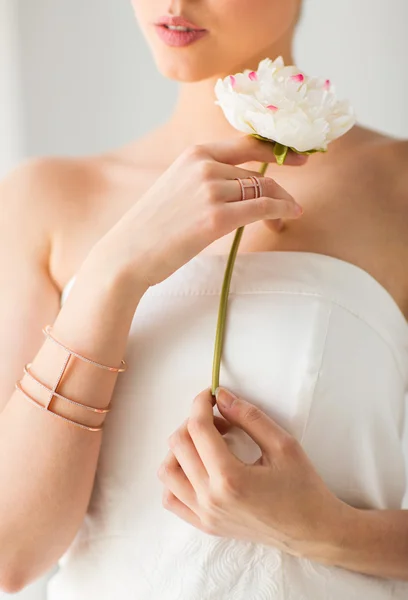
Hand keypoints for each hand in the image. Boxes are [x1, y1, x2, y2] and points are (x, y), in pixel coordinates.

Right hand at [98, 136, 305, 289]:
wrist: (126, 254)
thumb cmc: (151, 228)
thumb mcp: (176, 188)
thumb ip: (205, 179)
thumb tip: (242, 185)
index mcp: (194, 154)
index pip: (246, 144)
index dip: (276, 150)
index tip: (297, 156)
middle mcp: (204, 166)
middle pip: (257, 174)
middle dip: (278, 191)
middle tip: (290, 206)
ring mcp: (210, 190)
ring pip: (263, 190)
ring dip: (282, 204)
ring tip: (289, 216)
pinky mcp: (216, 218)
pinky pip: (262, 208)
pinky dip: (282, 210)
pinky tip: (289, 216)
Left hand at [157, 387, 347, 558]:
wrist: (311, 531)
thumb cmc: (302, 487)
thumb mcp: (283, 444)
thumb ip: (249, 417)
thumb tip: (221, 397)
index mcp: (231, 478)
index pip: (198, 428)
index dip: (200, 403)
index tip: (211, 394)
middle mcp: (211, 499)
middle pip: (178, 444)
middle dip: (193, 421)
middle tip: (218, 419)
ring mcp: (205, 515)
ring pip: (167, 471)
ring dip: (181, 448)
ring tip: (207, 443)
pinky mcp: (205, 526)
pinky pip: (171, 498)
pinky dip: (176, 477)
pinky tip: (198, 467)